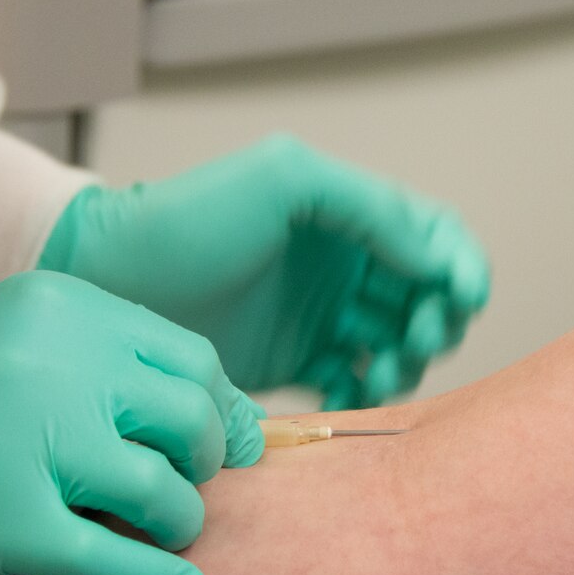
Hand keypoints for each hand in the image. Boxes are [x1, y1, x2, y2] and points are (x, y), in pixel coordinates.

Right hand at [0, 272, 263, 574]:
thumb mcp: (21, 332)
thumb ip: (109, 359)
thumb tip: (220, 419)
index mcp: (68, 314)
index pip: (192, 363)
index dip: (217, 411)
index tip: (221, 444)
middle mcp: (57, 367)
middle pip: (188, 423)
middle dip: (202, 465)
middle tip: (184, 488)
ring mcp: (32, 444)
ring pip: (162, 493)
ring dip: (178, 522)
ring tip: (163, 532)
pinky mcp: (8, 520)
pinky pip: (115, 559)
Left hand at [38, 136, 489, 407]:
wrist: (112, 279)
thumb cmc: (187, 218)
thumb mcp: (282, 181)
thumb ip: (367, 205)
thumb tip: (432, 257)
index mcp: (350, 216)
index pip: (436, 237)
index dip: (461, 266)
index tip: (460, 298)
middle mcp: (344, 266)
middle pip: (428, 298)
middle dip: (439, 320)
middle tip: (416, 340)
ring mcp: (322, 317)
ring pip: (400, 345)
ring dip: (409, 361)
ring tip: (382, 371)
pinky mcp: (295, 364)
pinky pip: (356, 384)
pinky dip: (367, 392)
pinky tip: (348, 393)